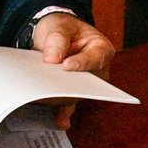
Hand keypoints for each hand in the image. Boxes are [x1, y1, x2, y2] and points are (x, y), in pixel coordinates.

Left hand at [32, 12, 116, 128]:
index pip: (95, 58)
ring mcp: (85, 83)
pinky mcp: (72, 91)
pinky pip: (70, 104)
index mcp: (101, 49)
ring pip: (77, 94)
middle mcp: (97, 69)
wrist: (53, 35)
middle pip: (88, 82)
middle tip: (55, 88)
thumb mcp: (59, 26)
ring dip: (62, 97)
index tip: (66, 66)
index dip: (82, 63)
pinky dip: (64, 112)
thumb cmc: (62, 28)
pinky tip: (61, 121)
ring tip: (47, 99)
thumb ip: (57, 39)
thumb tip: (53, 58)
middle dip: (71, 85)